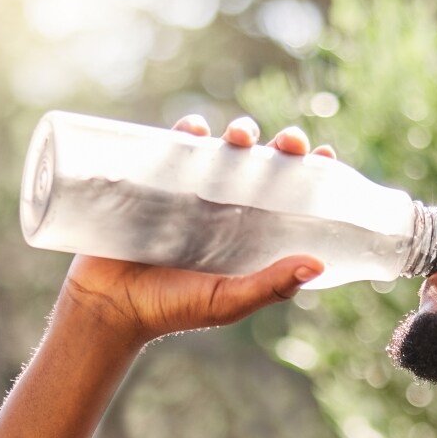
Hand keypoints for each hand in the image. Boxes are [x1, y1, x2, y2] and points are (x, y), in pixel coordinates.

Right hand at [60, 115, 336, 345]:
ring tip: (241, 137)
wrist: (110, 306)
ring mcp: (191, 192)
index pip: (289, 195)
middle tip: (288, 143)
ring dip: (238, 133)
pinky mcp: (155, 182)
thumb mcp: (228, 301)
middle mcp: (226, 207)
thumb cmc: (173, 309)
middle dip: (280, 146)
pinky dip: (187, 131)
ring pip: (223, 149)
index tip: (327, 156)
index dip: (310, 172)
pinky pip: (174, 147)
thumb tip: (318, 264)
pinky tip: (196, 128)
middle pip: (262, 164)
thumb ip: (270, 286)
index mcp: (251, 232)